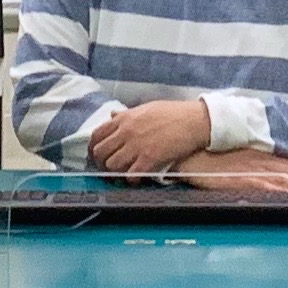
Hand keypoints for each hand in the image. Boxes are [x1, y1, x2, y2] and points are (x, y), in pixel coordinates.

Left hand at [87, 98, 211, 172]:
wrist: (193, 121)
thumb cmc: (172, 113)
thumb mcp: (145, 108)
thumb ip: (126, 115)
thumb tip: (112, 116)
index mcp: (124, 118)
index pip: (97, 134)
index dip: (94, 147)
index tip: (97, 154)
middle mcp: (126, 132)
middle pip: (101, 152)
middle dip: (102, 162)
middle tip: (109, 166)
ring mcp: (136, 146)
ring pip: (112, 165)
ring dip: (116, 171)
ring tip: (124, 172)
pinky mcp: (149, 159)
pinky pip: (130, 175)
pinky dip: (132, 179)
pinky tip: (138, 177)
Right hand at [177, 146, 287, 194]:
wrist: (192, 147)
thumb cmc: (213, 151)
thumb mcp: (240, 152)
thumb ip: (256, 160)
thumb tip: (272, 171)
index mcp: (263, 154)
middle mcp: (263, 160)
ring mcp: (253, 169)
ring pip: (285, 178)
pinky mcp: (241, 179)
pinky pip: (264, 185)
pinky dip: (279, 189)